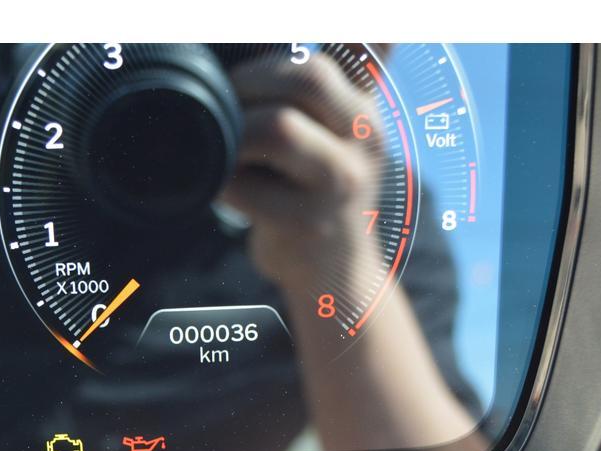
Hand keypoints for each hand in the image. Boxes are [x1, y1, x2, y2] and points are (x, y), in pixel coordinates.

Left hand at [219, 53, 384, 294]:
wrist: (335, 275)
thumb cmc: (325, 193)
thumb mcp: (346, 132)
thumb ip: (356, 75)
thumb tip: (380, 25)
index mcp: (367, 111)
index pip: (351, 50)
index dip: (306, 43)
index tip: (259, 54)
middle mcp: (365, 142)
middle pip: (308, 78)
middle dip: (253, 81)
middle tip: (228, 103)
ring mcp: (337, 185)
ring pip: (278, 127)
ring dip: (235, 130)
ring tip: (225, 148)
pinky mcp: (303, 223)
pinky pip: (244, 183)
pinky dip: (221, 179)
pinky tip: (222, 185)